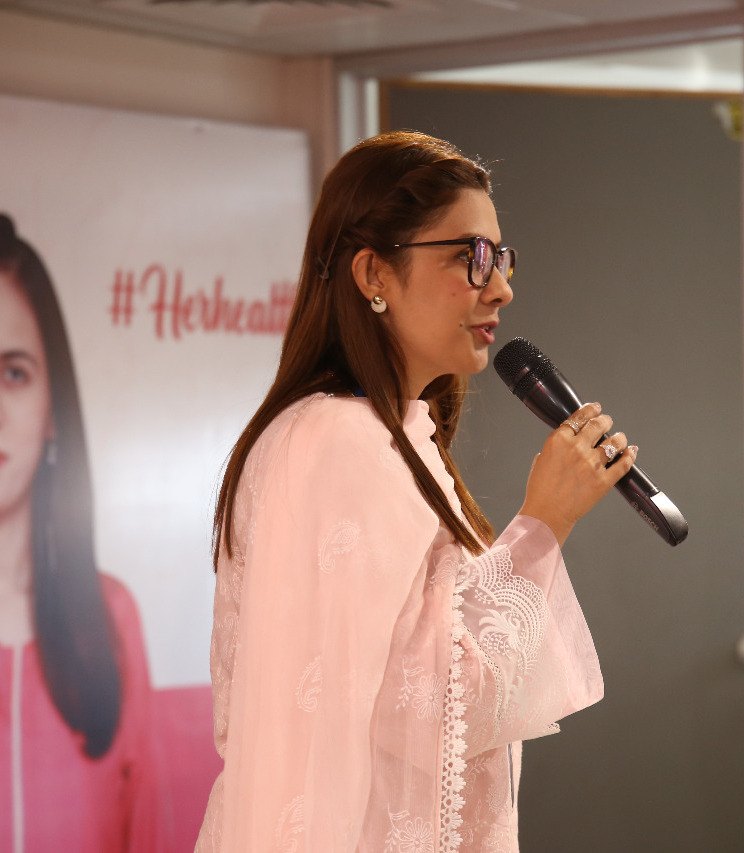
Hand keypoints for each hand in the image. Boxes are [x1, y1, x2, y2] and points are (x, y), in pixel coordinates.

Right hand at [518, 402, 637, 545]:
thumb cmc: (540, 490)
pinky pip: (623, 464)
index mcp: (558, 440)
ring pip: (614, 442)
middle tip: (607, 421)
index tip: (595, 408)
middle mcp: (577, 448)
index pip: (579, 417)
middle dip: (605, 420)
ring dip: (619, 437)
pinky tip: (631, 452)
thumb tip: (567, 441)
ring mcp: (592, 464)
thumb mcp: (541, 460)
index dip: (590, 409)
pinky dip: (630, 456)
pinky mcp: (604, 481)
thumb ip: (555, 447)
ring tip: (620, 438)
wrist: (547, 514)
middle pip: (599, 424)